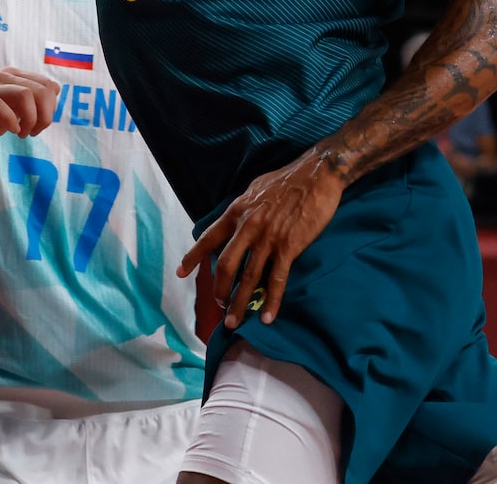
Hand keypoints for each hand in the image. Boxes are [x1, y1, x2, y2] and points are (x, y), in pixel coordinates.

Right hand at [0, 68, 59, 156]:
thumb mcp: (14, 108)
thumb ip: (33, 99)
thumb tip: (56, 89)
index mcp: (13, 76)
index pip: (48, 84)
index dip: (51, 108)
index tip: (40, 125)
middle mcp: (2, 77)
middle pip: (41, 89)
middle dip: (45, 116)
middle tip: (33, 132)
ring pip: (25, 94)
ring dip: (31, 119)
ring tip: (24, 133)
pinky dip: (12, 121)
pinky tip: (12, 131)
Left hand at [177, 147, 345, 327]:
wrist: (315, 175)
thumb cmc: (285, 181)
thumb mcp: (254, 190)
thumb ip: (243, 210)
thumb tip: (234, 223)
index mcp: (237, 211)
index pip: (209, 238)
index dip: (193, 257)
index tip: (180, 273)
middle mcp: (248, 226)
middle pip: (226, 264)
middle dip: (220, 290)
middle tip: (220, 308)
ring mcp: (268, 237)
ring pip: (249, 277)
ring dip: (241, 303)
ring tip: (234, 322)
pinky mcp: (289, 246)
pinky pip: (277, 279)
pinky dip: (271, 300)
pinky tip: (267, 317)